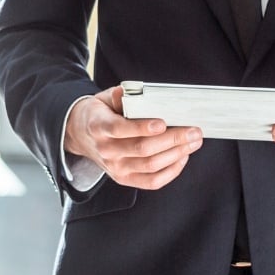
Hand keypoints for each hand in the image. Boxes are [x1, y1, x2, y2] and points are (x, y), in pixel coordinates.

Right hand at [64, 85, 202, 189]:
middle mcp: (107, 151)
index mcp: (100, 127)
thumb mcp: (104, 99)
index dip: (143, 127)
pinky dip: (171, 171)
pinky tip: (182, 157)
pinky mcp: (124, 179)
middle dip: (173, 140)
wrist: (81, 135)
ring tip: (194, 142)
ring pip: (151, 166)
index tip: (163, 123)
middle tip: (194, 130)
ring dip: (177, 154)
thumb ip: (117, 96)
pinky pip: (151, 181)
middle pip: (143, 149)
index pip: (121, 129)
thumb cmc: (99, 113)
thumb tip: (126, 92)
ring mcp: (116, 168)